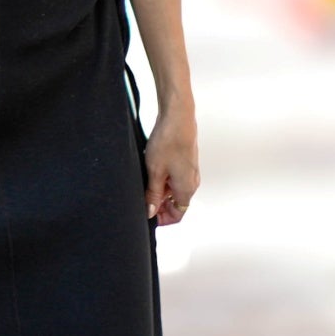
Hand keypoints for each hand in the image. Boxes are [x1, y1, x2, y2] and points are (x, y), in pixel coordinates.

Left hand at [143, 108, 197, 225]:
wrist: (177, 116)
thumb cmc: (169, 141)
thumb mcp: (155, 172)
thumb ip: (152, 194)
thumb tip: (150, 211)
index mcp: (187, 189)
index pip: (177, 215)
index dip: (162, 219)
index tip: (148, 216)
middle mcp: (192, 182)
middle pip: (177, 204)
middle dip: (159, 206)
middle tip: (142, 200)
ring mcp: (190, 171)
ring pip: (175, 190)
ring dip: (160, 192)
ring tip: (145, 184)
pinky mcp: (186, 161)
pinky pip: (176, 178)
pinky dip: (164, 180)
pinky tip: (151, 171)